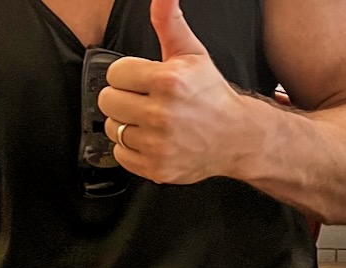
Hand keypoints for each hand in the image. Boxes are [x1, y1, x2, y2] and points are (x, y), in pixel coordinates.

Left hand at [98, 0, 246, 183]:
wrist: (237, 137)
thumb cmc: (212, 96)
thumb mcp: (192, 53)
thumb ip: (170, 22)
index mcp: (167, 81)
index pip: (115, 74)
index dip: (127, 76)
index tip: (141, 81)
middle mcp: (161, 113)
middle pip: (108, 101)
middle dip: (123, 98)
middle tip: (143, 101)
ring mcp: (157, 143)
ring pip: (112, 128)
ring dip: (126, 124)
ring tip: (149, 121)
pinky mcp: (154, 167)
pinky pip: (119, 154)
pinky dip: (131, 148)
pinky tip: (150, 139)